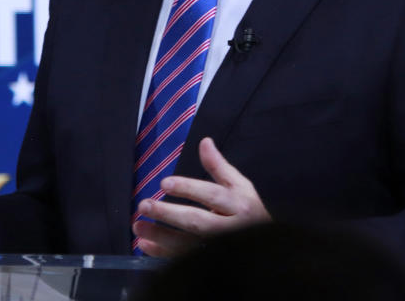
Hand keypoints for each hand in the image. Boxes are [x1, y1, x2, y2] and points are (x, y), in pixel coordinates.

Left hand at [132, 137, 270, 256]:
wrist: (267, 246)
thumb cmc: (248, 212)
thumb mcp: (239, 187)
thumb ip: (219, 167)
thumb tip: (204, 142)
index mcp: (238, 206)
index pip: (212, 195)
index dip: (188, 188)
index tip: (164, 183)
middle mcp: (229, 228)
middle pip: (197, 222)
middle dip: (168, 214)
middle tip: (144, 204)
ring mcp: (218, 248)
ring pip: (187, 244)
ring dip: (160, 235)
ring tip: (137, 225)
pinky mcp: (208, 262)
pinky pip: (182, 259)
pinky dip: (162, 253)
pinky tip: (144, 244)